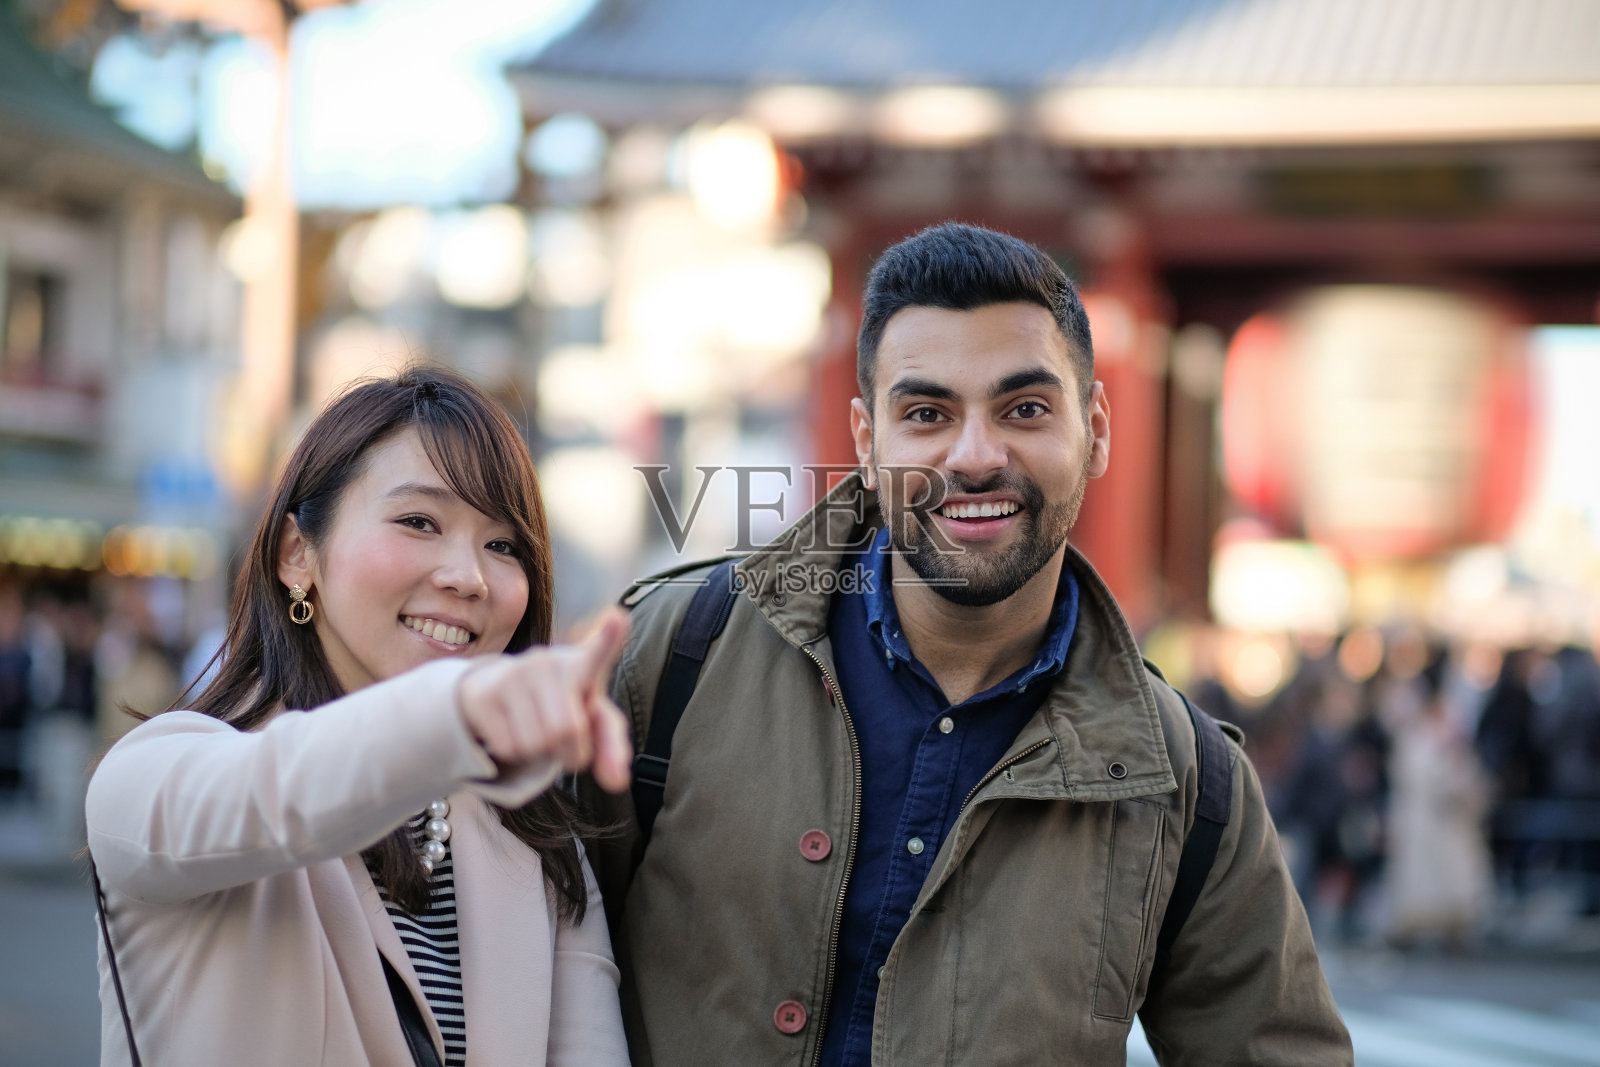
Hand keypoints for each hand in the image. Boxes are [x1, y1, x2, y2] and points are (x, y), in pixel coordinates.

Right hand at [454, 607, 632, 792]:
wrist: (499, 690)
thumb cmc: (561, 705)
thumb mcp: (591, 721)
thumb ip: (612, 748)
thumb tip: (617, 782)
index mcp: (583, 665)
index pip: (599, 650)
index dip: (609, 636)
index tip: (618, 618)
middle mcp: (548, 661)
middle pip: (568, 730)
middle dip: (569, 751)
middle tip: (562, 740)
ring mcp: (513, 673)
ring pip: (537, 743)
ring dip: (540, 754)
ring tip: (535, 729)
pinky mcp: (484, 694)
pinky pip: (508, 747)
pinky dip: (515, 753)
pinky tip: (512, 729)